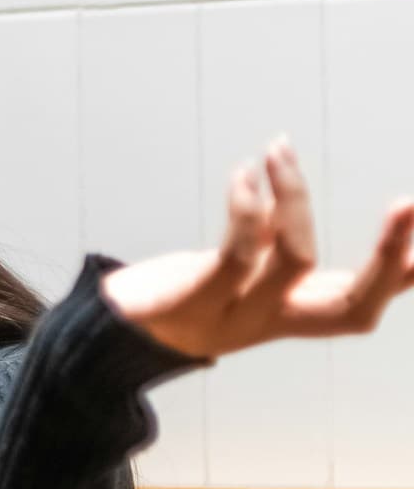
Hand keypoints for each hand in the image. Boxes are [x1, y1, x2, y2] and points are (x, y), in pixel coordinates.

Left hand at [102, 136, 413, 360]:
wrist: (105, 337)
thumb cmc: (178, 295)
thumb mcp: (235, 276)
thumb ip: (269, 249)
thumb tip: (291, 207)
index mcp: (289, 316)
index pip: (361, 305)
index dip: (404, 276)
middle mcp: (270, 323)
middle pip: (353, 306)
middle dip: (388, 255)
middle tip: (408, 203)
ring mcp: (233, 319)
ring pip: (296, 263)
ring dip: (296, 198)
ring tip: (279, 150)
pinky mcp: (191, 303)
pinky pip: (236, 254)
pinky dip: (247, 207)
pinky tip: (244, 174)